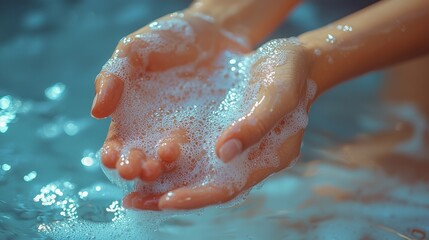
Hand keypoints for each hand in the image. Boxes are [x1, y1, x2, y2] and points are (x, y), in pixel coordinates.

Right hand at [90, 11, 250, 208]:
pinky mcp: (204, 132)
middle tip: (138, 169)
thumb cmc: (166, 39)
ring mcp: (179, 132)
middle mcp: (152, 131)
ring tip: (157, 167)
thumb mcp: (134, 51)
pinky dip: (186, 158)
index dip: (111, 154)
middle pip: (139, 158)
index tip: (111, 157)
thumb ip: (113, 78)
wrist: (211, 34)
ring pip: (165, 160)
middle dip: (135, 168)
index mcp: (129, 115)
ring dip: (158, 169)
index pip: (117, 144)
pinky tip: (181, 156)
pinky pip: (194, 150)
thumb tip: (97, 112)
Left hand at [137, 40, 316, 209]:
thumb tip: (223, 152)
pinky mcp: (215, 129)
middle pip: (202, 187)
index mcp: (263, 159)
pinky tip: (143, 150)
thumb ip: (255, 124)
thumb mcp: (279, 95)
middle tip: (133, 200)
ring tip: (127, 181)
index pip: (226, 188)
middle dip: (167, 196)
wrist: (288, 58)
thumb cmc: (290, 76)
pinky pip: (188, 147)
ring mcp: (227, 145)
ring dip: (160, 178)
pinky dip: (165, 154)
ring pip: (191, 170)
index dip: (196, 197)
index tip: (166, 200)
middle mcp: (242, 159)